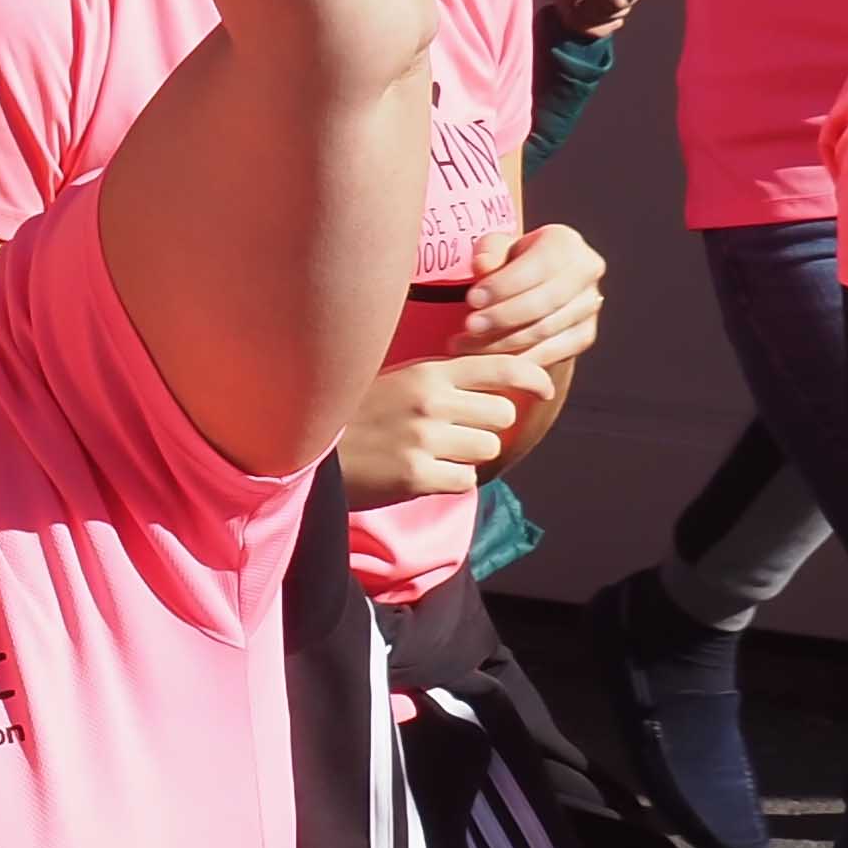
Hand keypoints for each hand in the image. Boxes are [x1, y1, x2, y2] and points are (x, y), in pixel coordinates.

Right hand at [340, 354, 553, 504]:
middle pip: (502, 414)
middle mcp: (430, 401)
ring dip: (466, 456)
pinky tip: (420, 474)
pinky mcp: (416, 475)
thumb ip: (443, 380)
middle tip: (457, 433)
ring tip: (430, 454)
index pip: (499, 366)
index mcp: (427, 372)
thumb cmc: (355, 413)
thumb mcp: (397, 380)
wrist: (303, 446)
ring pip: (485, 449)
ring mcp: (424, 439)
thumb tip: (497, 387)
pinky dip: (449, 482)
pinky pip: (465, 481)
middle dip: (487, 427)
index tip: (544, 390)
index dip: (532, 377)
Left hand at [452, 222, 605, 372]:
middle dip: (503, 316)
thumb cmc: (506, 265)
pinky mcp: (585, 334)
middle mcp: (587, 270)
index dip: (505, 285)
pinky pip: (553, 352)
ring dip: (503, 342)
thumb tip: (483, 265)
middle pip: (545, 301)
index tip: (471, 300)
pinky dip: (519, 359)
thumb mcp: (494, 251)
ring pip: (546, 330)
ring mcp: (590, 304)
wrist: (526, 290)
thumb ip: (488, 253)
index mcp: (565, 242)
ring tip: (467, 345)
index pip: (540, 265)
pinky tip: (490, 360)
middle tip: (469, 327)